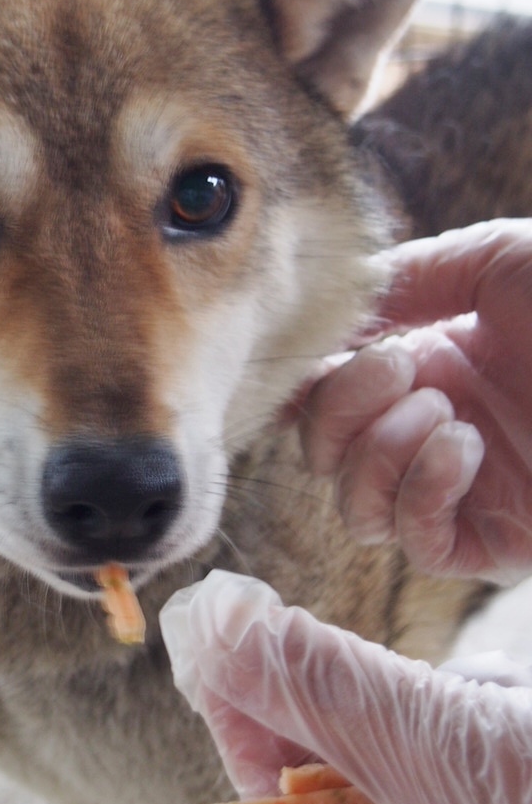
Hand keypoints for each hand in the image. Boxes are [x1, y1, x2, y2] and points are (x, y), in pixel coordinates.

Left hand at [160, 570, 531, 803]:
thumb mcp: (422, 744)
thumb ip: (318, 688)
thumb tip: (213, 639)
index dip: (245, 725)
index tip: (214, 651)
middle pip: (350, 764)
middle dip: (331, 699)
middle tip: (296, 635)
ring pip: (417, 731)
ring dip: (411, 690)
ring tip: (445, 687)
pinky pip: (482, 719)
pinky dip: (480, 692)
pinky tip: (506, 694)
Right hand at [298, 220, 531, 582]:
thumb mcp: (495, 260)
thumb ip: (406, 277)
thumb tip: (330, 310)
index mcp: (432, 365)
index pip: (327, 397)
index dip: (305, 385)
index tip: (307, 361)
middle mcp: (436, 432)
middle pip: (327, 457)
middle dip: (340, 411)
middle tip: (399, 369)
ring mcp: (465, 491)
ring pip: (359, 509)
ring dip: (377, 455)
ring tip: (442, 411)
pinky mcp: (498, 543)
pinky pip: (419, 543)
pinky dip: (422, 492)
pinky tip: (464, 446)